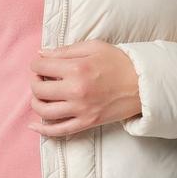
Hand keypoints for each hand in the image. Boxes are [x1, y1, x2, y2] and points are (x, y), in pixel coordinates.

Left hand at [27, 39, 141, 136]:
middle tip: (41, 78)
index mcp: (76, 68)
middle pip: (39, 89)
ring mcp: (80, 109)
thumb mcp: (93, 47)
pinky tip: (34, 125)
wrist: (142, 84)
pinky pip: (58, 130)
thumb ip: (65, 50)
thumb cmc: (118, 62)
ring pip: (44, 111)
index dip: (36, 65)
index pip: (40, 68)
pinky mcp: (86, 123)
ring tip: (41, 95)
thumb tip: (41, 54)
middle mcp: (76, 90)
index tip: (41, 65)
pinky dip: (43, 129)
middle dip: (35, 82)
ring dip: (36, 102)